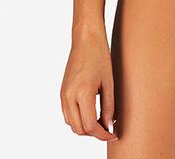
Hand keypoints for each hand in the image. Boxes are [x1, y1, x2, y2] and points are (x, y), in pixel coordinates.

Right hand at [60, 26, 117, 141]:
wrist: (85, 39)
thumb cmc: (100, 56)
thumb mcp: (109, 82)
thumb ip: (109, 107)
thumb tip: (109, 126)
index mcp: (82, 92)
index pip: (90, 126)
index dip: (103, 134)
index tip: (113, 134)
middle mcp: (69, 96)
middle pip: (79, 129)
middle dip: (94, 133)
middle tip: (109, 128)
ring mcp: (63, 95)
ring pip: (71, 124)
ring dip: (85, 127)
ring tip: (101, 121)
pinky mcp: (61, 92)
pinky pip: (67, 115)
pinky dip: (78, 119)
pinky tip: (90, 113)